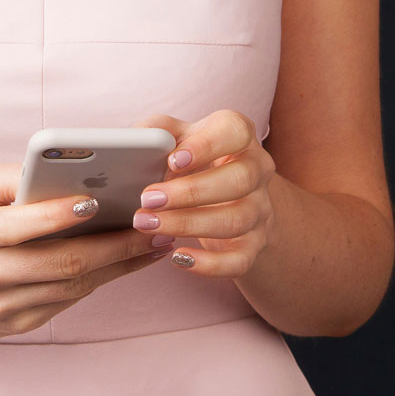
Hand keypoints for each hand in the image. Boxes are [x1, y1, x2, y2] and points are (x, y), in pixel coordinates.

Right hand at [0, 164, 176, 340]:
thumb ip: (16, 176)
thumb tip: (73, 171)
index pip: (16, 227)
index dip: (56, 216)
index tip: (95, 201)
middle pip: (60, 263)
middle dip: (115, 245)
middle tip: (152, 225)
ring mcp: (3, 307)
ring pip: (74, 287)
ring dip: (121, 264)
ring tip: (156, 242)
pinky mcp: (20, 324)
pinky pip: (71, 301)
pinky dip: (105, 279)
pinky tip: (131, 260)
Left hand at [131, 109, 276, 277]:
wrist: (225, 197)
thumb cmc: (193, 160)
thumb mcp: (177, 138)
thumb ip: (157, 132)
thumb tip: (135, 141)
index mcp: (239, 136)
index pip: (235, 131)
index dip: (206, 146)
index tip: (173, 160)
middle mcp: (257, 170)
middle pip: (239, 180)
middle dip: (191, 192)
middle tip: (148, 199)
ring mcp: (259, 209)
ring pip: (236, 220)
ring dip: (189, 225)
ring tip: (148, 224)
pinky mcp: (254, 244)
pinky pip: (240, 260)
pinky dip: (210, 264)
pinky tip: (177, 257)